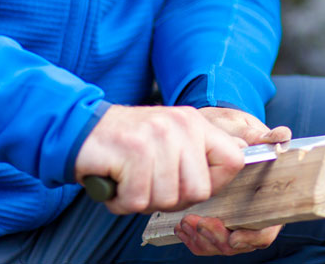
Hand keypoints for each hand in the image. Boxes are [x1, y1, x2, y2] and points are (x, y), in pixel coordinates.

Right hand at [74, 105, 243, 214]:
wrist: (82, 128)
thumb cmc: (129, 141)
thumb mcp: (173, 135)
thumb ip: (204, 148)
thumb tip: (242, 154)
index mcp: (195, 124)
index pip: (233, 160)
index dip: (216, 183)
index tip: (192, 184)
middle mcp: (180, 127)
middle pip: (199, 190)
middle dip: (173, 198)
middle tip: (151, 184)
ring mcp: (157, 137)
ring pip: (167, 198)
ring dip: (144, 200)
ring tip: (131, 180)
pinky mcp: (133, 151)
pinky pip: (138, 200)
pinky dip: (123, 201)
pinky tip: (117, 183)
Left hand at [169, 107, 289, 254]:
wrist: (205, 128)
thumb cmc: (228, 129)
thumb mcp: (241, 128)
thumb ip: (260, 136)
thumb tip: (282, 136)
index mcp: (268, 193)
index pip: (268, 226)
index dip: (253, 236)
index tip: (234, 236)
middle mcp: (252, 210)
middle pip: (242, 242)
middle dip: (219, 239)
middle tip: (199, 223)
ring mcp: (232, 217)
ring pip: (221, 244)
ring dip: (202, 239)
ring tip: (186, 222)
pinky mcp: (214, 219)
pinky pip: (206, 241)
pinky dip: (193, 239)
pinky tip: (183, 227)